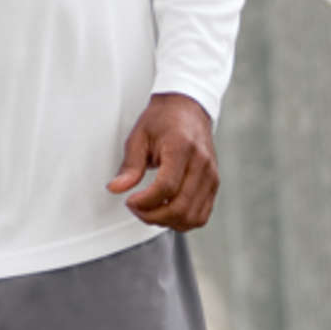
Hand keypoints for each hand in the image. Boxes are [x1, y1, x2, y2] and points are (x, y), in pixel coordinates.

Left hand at [106, 92, 217, 230]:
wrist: (187, 107)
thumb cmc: (163, 119)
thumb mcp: (140, 136)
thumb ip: (130, 165)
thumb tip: (116, 188)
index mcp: (182, 148)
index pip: (167, 187)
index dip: (146, 201)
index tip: (130, 201)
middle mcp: (202, 164)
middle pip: (181, 207)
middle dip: (153, 216)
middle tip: (136, 209)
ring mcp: (211, 176)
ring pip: (193, 217)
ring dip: (168, 222)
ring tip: (149, 211)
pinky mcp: (214, 184)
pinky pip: (201, 215)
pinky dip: (182, 221)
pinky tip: (165, 211)